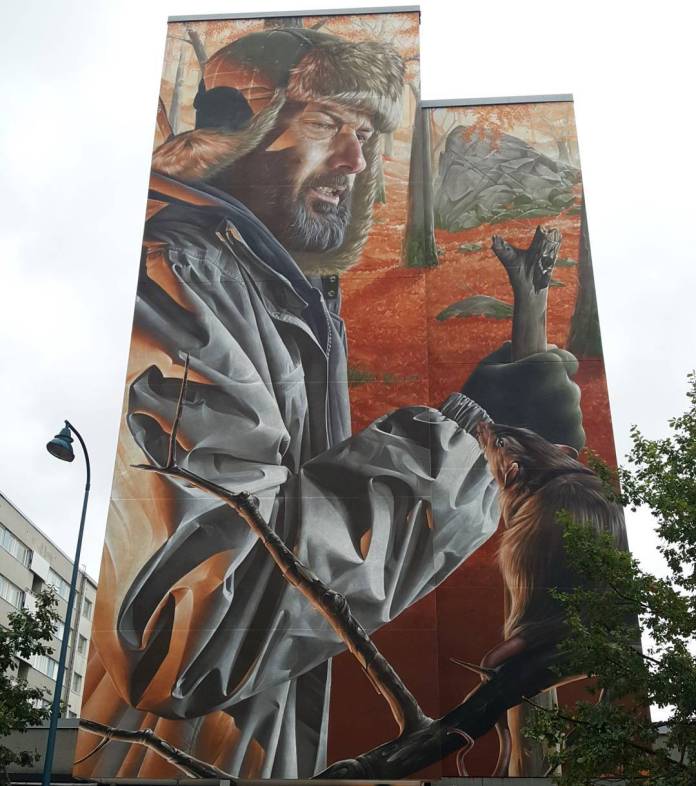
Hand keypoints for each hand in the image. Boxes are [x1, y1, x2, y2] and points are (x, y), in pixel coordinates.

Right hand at [462, 341, 584, 449]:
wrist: (477, 446)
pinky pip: (571, 433)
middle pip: (568, 388)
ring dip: (554, 416)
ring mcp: (572, 417)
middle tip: (526, 406)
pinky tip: (536, 438)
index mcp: (548, 367)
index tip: (539, 379)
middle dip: (551, 394)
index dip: (554, 369)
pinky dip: (558, 436)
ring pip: (569, 412)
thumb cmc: (478, 403)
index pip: (568, 360)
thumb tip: (528, 345)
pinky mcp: (574, 440)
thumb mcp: (487, 369)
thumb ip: (510, 353)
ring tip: (527, 426)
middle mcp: (566, 390)